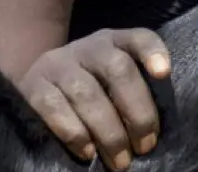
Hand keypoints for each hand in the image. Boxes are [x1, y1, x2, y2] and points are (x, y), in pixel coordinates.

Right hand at [18, 28, 170, 169]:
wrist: (38, 84)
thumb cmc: (91, 89)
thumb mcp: (113, 82)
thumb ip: (134, 93)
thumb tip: (152, 132)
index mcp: (114, 43)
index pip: (138, 38)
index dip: (152, 51)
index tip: (164, 73)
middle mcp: (88, 47)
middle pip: (117, 69)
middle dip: (137, 112)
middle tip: (145, 146)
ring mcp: (58, 63)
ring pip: (87, 92)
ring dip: (108, 131)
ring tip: (119, 161)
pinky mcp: (33, 85)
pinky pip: (54, 107)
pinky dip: (75, 133)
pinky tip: (88, 152)